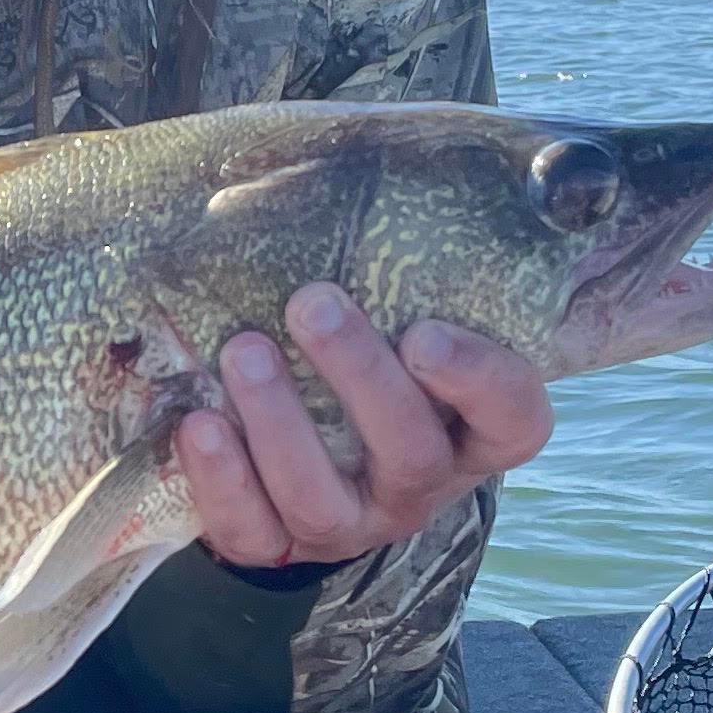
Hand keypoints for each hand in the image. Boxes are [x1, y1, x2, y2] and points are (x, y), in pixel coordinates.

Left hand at [174, 291, 551, 568]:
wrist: (297, 450)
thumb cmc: (361, 357)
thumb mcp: (397, 315)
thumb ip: (397, 266)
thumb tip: (340, 166)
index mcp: (470, 429)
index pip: (513, 417)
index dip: (479, 380)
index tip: (425, 332)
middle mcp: (418, 484)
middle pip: (409, 452)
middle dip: (359, 377)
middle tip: (312, 304)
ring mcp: (349, 523)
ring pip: (322, 498)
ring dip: (280, 422)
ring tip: (243, 350)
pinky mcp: (278, 545)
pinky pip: (253, 532)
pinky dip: (221, 480)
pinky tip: (200, 423)